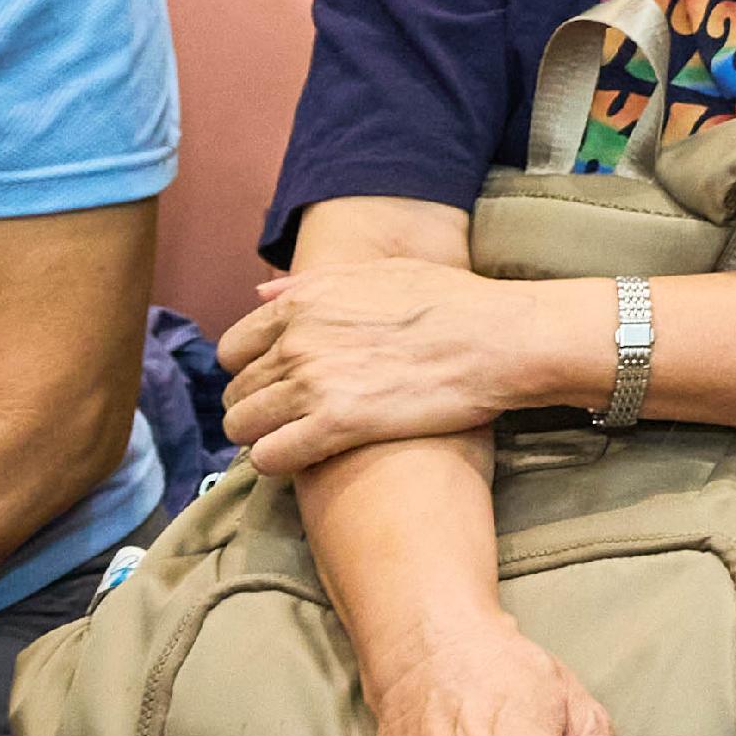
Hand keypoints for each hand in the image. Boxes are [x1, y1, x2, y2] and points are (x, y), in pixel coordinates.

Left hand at [220, 260, 545, 474]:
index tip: (277, 385)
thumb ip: (314, 283)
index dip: (250, 372)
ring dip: (264, 438)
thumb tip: (262, 293)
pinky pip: (271, 457)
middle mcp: (298, 340)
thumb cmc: (453, 303)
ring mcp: (314, 382)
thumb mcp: (382, 273)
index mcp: (303, 303)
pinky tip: (305, 460)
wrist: (502, 339)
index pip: (233, 349)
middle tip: (292, 420)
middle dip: (257, 409)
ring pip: (244, 427)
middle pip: (237, 391)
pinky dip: (278, 463)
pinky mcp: (337, 424)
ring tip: (297, 441)